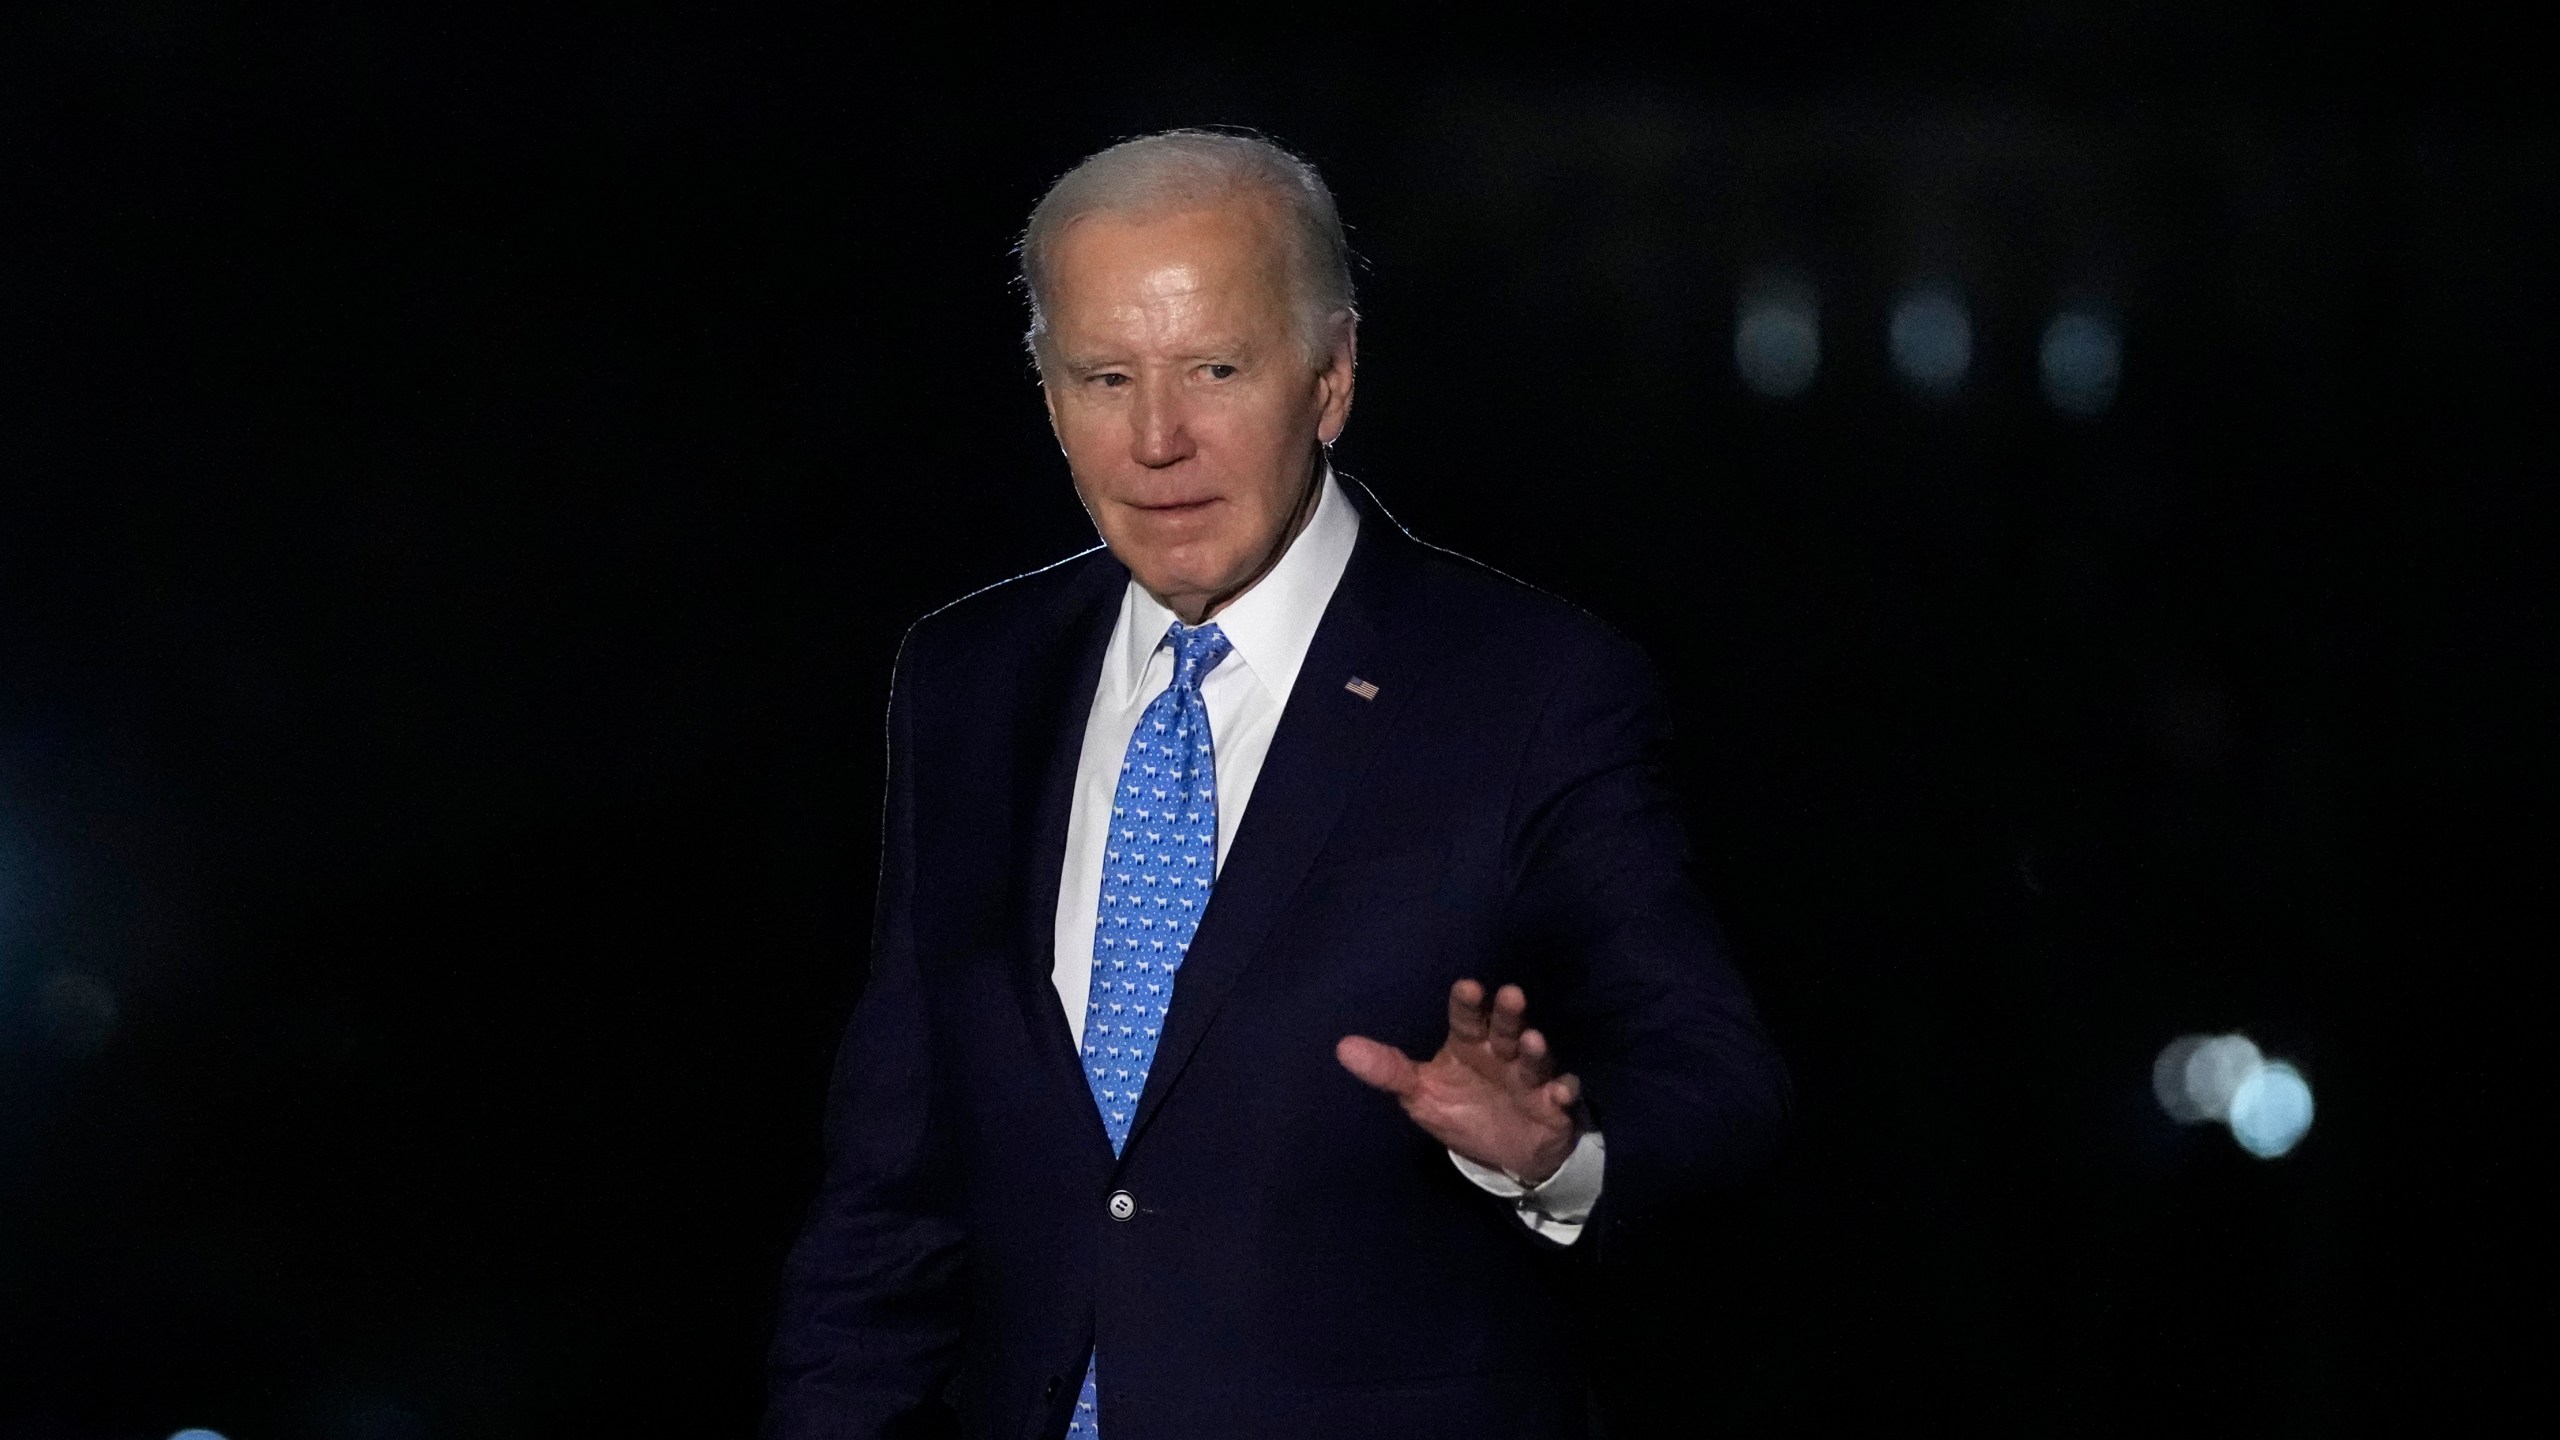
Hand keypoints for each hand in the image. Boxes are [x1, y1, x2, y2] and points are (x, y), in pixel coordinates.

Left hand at [1336, 979, 1581, 1183]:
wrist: (1508, 1153)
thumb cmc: (1462, 1109)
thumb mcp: (1420, 1095)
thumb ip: (1388, 1071)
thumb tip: (1342, 1048)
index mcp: (1469, 1046)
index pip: (1466, 1019)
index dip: (1467, 1003)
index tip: (1467, 987)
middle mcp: (1501, 1054)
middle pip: (1505, 1029)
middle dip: (1507, 1014)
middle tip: (1510, 995)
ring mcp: (1530, 1078)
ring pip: (1533, 1059)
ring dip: (1535, 1050)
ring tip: (1533, 1040)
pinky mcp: (1553, 1105)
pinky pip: (1563, 1096)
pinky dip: (1565, 1092)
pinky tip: (1563, 1091)